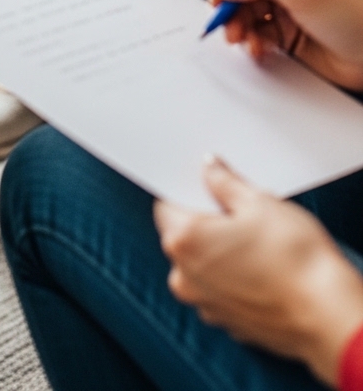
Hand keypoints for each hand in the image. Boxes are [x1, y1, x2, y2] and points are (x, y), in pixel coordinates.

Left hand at [155, 157, 362, 385]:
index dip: (189, 190)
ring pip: (201, 264)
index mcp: (183, 241)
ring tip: (258, 241)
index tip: (208, 183)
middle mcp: (184, 277)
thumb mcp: (259, 202)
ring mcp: (204, 304)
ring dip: (219, 250)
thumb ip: (224, 182)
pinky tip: (262, 267)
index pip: (167, 204)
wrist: (326, 315)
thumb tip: (209, 169)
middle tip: (242, 210)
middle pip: (183, 235)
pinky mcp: (227, 322)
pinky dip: (233, 276)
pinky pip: (220, 288)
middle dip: (207, 220)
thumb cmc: (293, 258)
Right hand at [207, 0, 362, 89]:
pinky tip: (258, 48)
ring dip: (238, 24)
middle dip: (230, 1)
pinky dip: (251, 40)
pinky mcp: (286, 29)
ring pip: (244, 7)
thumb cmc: (360, 17)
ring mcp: (286, 1)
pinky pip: (255, 31)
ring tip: (241, 38)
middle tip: (225, 19)